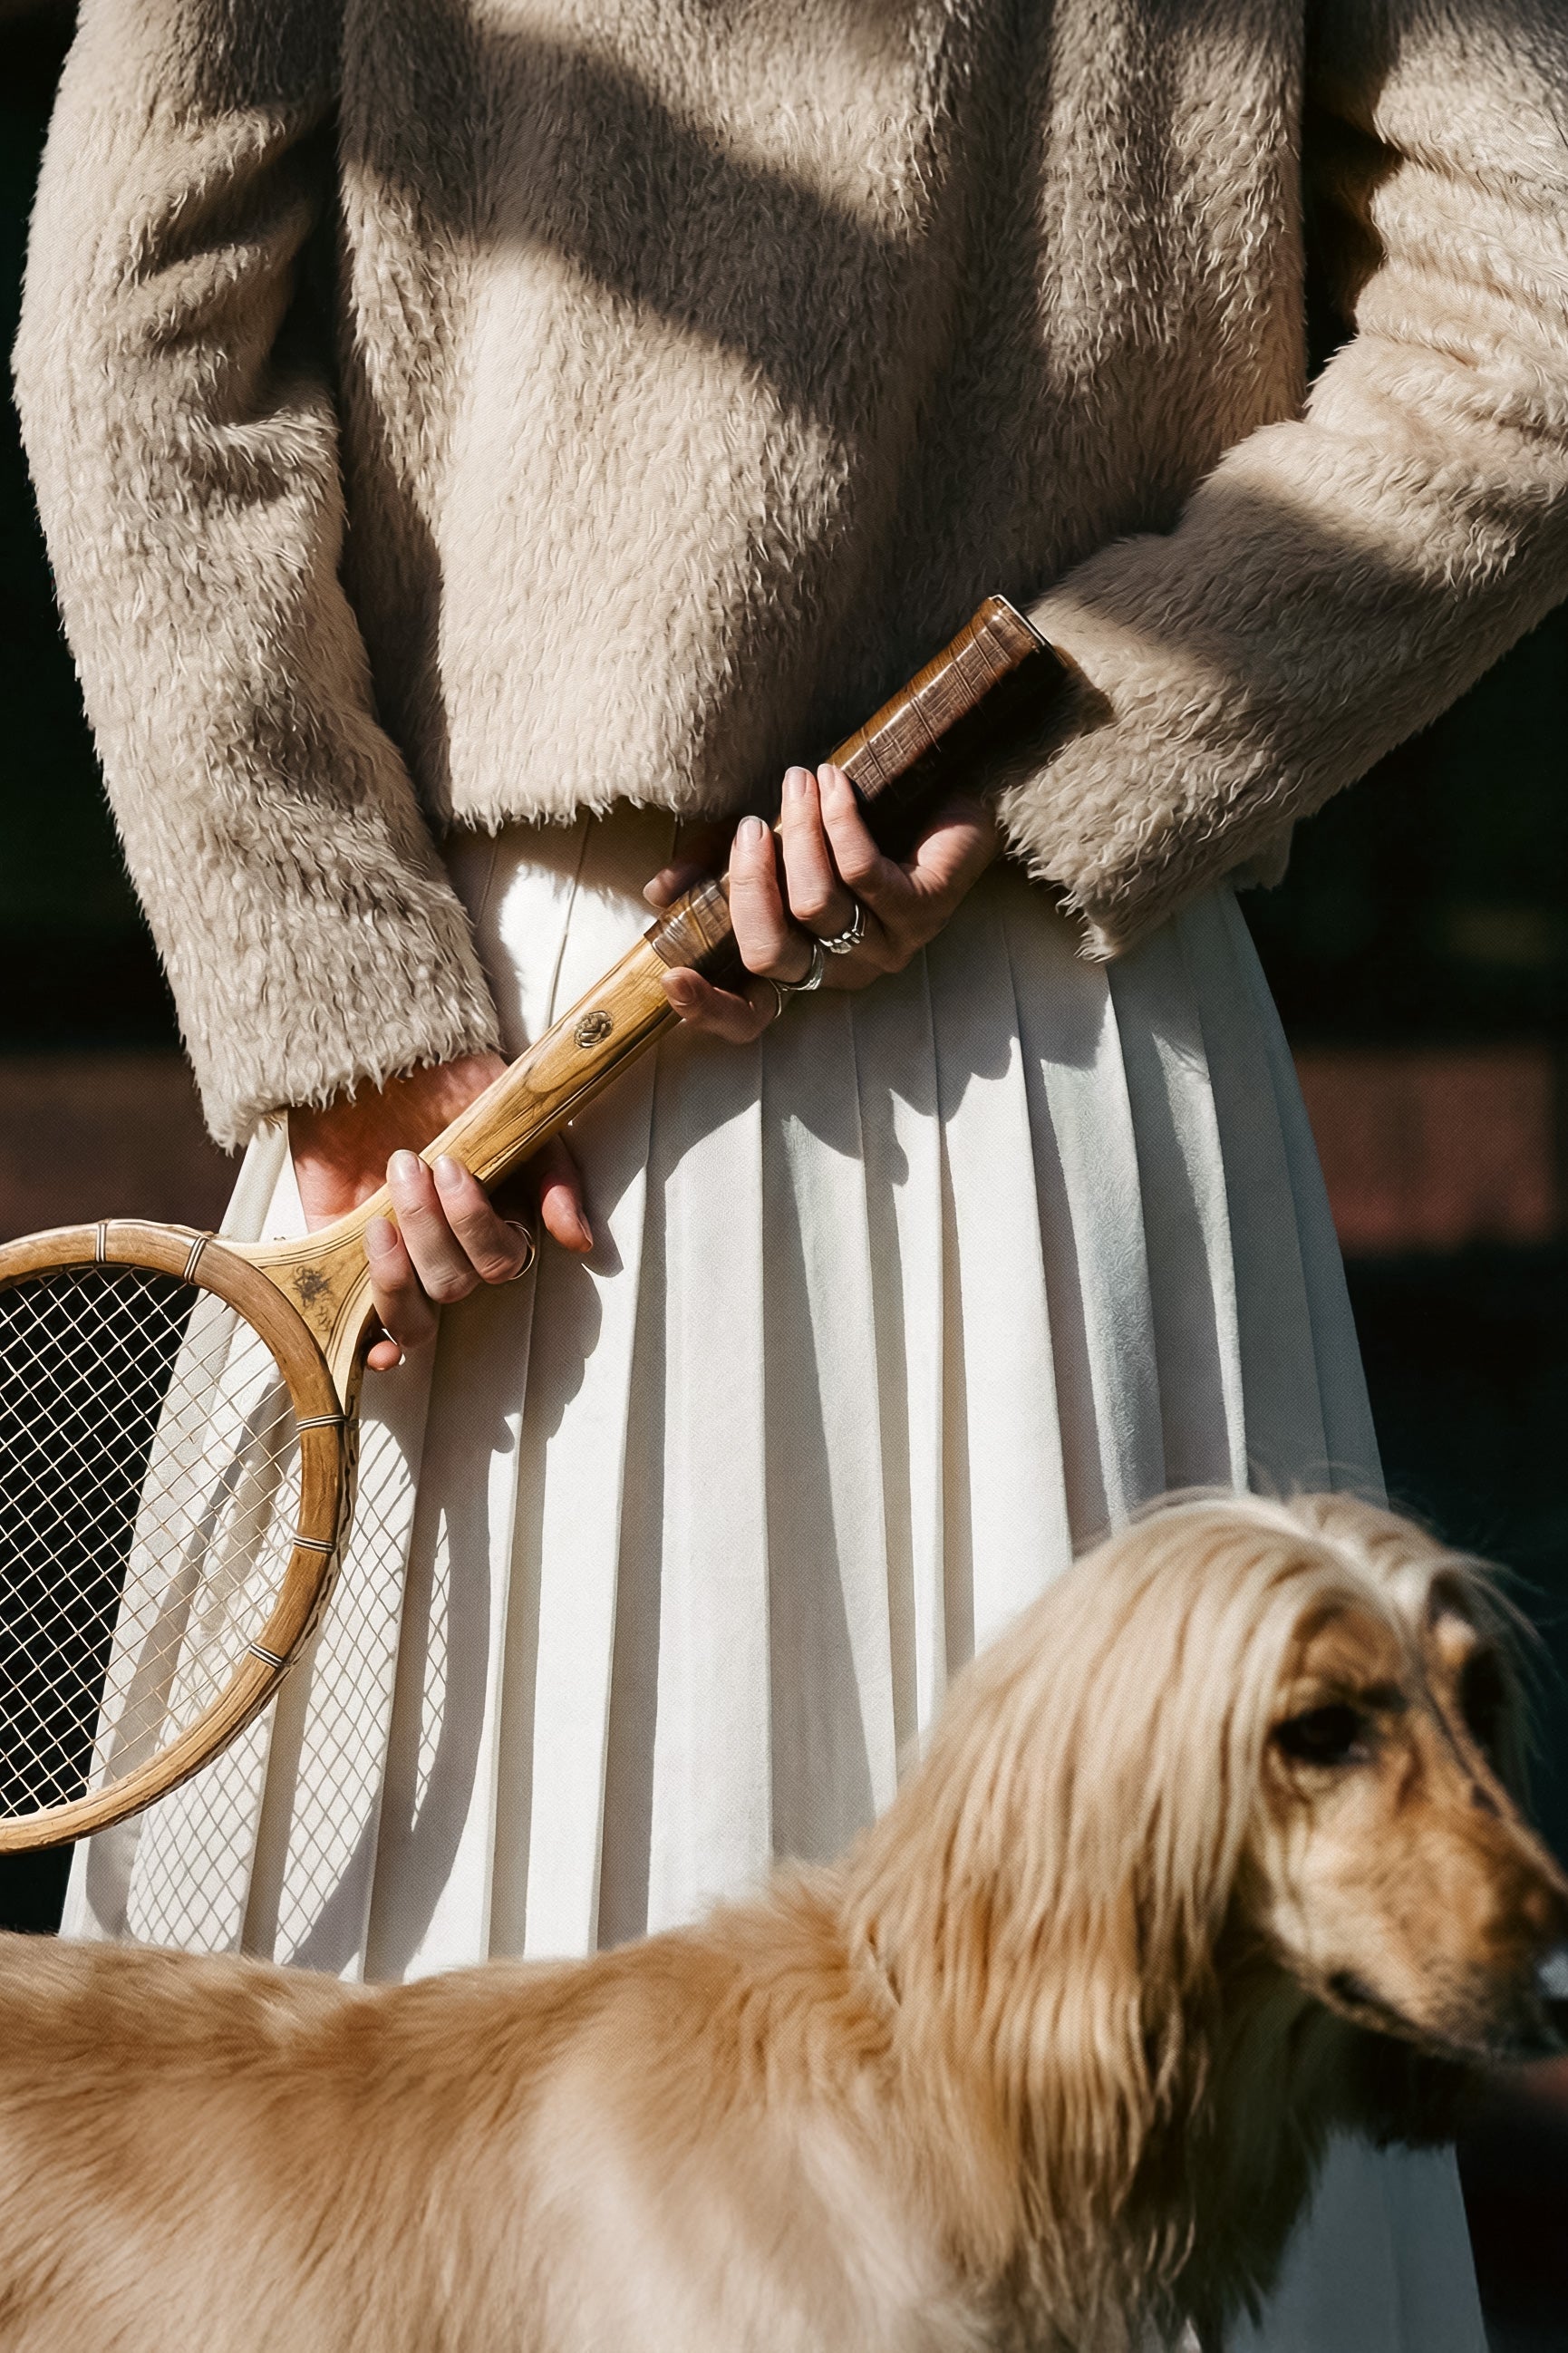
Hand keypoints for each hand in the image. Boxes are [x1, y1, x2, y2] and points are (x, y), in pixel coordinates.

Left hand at [289, 1054, 591, 1369]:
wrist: (378, 1053)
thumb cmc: (452, 1084)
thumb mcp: (514, 1118)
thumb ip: (551, 1175)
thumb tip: (575, 1238)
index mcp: (490, 1225)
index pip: (500, 1262)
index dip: (473, 1224)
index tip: (449, 1164)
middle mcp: (446, 1251)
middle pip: (452, 1285)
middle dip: (429, 1229)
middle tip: (409, 1165)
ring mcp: (396, 1261)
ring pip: (412, 1317)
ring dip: (398, 1275)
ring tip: (380, 1221)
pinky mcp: (340, 1258)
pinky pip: (361, 1326)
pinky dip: (374, 1348)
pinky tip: (376, 1347)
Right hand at [645, 764, 1000, 1042]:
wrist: (948, 784)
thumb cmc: (853, 822)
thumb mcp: (771, 842)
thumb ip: (716, 869)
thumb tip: (660, 894)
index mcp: (803, 964)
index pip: (752, 1015)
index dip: (712, 1009)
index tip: (674, 977)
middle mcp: (843, 968)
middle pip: (773, 955)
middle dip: (749, 882)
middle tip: (752, 825)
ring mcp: (888, 945)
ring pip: (817, 906)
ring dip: (798, 833)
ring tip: (800, 781)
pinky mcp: (926, 910)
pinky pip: (863, 873)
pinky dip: (839, 821)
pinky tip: (834, 783)